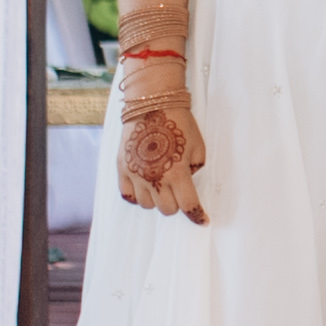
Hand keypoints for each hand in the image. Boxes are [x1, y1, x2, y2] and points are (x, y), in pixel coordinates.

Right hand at [113, 73, 207, 222]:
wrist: (152, 105)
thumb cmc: (179, 123)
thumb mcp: (198, 147)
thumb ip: (194, 170)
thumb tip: (187, 183)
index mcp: (177, 173)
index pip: (188, 205)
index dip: (197, 216)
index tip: (203, 220)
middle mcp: (154, 177)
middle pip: (167, 209)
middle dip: (177, 203)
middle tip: (179, 191)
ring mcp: (136, 174)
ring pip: (147, 205)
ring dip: (157, 199)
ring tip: (161, 184)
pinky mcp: (122, 169)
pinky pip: (128, 195)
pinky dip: (137, 195)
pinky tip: (145, 186)